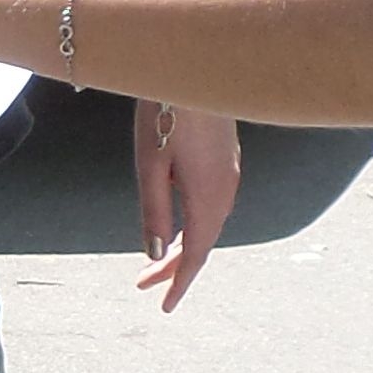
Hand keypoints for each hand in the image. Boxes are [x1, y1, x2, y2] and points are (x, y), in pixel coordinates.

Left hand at [136, 103, 240, 311]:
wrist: (196, 65)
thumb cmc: (167, 111)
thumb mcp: (150, 166)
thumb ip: (154, 211)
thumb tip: (154, 253)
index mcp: (208, 197)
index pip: (194, 255)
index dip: (178, 283)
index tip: (164, 306)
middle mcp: (226, 191)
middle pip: (201, 244)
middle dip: (173, 268)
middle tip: (143, 285)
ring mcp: (230, 176)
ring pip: (208, 225)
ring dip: (183, 246)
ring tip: (156, 262)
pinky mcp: (227, 162)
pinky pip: (212, 206)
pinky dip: (194, 225)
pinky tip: (178, 224)